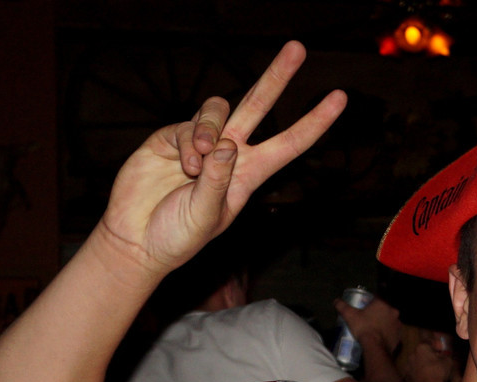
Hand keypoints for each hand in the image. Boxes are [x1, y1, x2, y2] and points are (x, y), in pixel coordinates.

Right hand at [98, 41, 346, 274]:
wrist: (137, 239)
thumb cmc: (177, 237)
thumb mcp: (207, 217)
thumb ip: (217, 182)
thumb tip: (227, 144)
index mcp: (249, 175)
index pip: (290, 144)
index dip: (315, 122)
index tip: (340, 99)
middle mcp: (229, 153)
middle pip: (259, 105)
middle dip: (277, 76)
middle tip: (297, 48)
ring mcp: (201, 142)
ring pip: (219, 109)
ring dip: (211, 128)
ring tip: (198, 162)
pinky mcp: (171, 138)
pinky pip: (189, 125)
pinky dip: (190, 142)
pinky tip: (185, 166)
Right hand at [334, 297, 401, 354]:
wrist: (375, 347)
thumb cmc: (363, 327)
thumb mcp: (350, 316)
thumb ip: (342, 306)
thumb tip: (336, 301)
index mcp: (382, 304)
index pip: (377, 298)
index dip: (370, 302)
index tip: (365, 307)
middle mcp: (393, 311)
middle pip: (384, 309)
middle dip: (378, 312)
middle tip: (368, 319)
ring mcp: (398, 323)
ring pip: (390, 320)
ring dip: (384, 322)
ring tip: (374, 329)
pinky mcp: (399, 335)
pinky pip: (393, 331)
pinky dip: (388, 332)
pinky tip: (380, 337)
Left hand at [401, 332, 456, 381]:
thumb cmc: (439, 372)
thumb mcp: (448, 361)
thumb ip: (444, 354)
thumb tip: (442, 355)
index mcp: (422, 347)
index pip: (429, 341)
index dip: (436, 345)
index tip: (441, 349)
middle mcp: (412, 354)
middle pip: (421, 352)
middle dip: (429, 355)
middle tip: (437, 360)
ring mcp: (407, 366)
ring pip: (416, 362)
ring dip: (422, 364)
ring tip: (430, 370)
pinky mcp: (406, 377)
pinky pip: (413, 372)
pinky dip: (418, 373)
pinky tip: (425, 378)